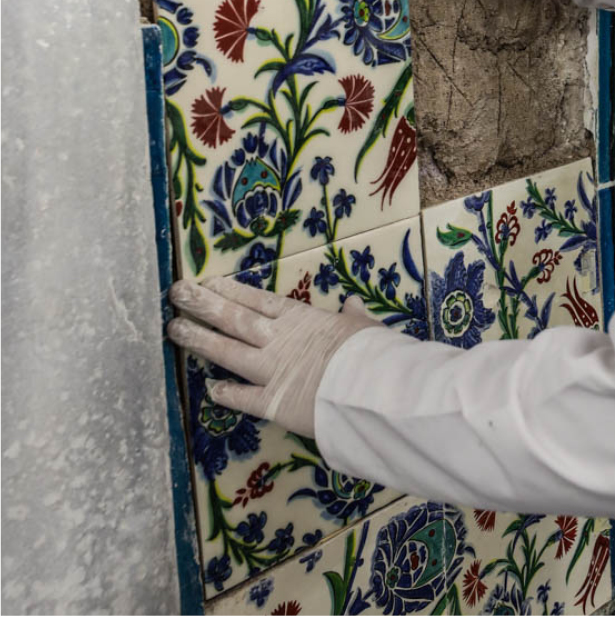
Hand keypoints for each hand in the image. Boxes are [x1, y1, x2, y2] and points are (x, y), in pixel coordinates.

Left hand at [167, 277, 377, 437]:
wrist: (369, 387)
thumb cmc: (370, 351)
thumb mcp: (364, 326)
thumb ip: (352, 317)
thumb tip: (351, 304)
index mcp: (300, 318)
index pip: (257, 300)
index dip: (230, 291)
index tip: (207, 281)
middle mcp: (277, 340)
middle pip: (233, 319)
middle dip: (203, 305)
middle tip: (177, 292)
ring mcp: (270, 370)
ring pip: (227, 352)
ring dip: (200, 340)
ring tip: (174, 328)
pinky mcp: (272, 403)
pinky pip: (242, 398)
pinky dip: (226, 394)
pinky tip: (209, 389)